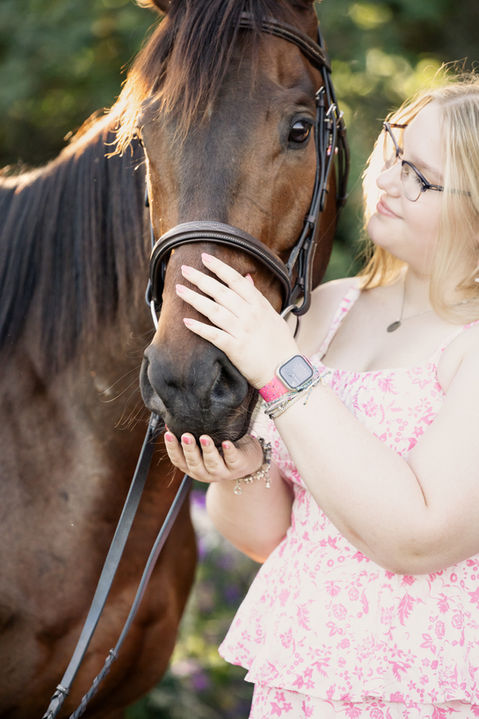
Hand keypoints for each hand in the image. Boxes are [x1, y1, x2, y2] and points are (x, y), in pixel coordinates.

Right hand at [164, 431, 263, 483]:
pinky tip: (226, 443)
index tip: (168, 434)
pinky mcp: (237, 467)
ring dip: (208, 451)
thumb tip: (170, 420)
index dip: (172, 448)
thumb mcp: (204, 444)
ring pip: (212, 464)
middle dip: (189, 450)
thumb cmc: (219, 447)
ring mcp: (222, 472)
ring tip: (205, 437)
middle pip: (194, 464)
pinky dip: (229, 451)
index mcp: (193, 467)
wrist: (246, 459)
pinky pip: (232, 460)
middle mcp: (205, 473)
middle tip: (186, 436)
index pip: (178, 460)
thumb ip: (191, 436)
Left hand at [175, 252, 298, 387]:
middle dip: (201, 279)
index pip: (236, 281)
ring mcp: (242, 331)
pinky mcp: (235, 348)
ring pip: (214, 310)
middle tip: (185, 269)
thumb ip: (258, 297)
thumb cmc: (281, 345)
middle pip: (221, 292)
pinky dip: (200, 328)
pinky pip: (214, 335)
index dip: (220, 268)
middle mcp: (249, 315)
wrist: (285, 372)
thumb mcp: (273, 316)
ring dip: (195, 299)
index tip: (205, 258)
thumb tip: (247, 279)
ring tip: (180, 290)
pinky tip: (186, 321)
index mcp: (260, 306)